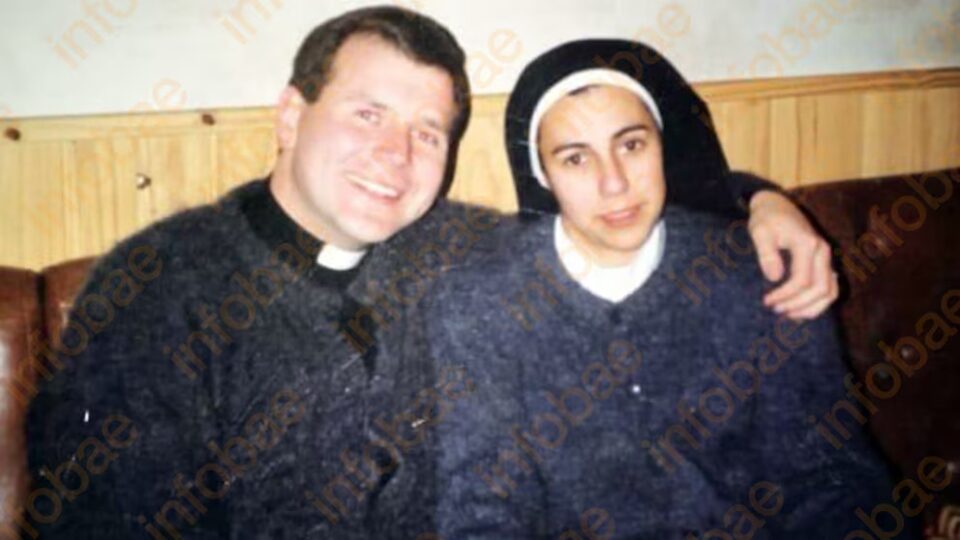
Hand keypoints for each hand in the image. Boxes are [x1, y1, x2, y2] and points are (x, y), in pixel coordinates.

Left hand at [747, 190, 838, 319]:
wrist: (777, 205)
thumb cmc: (766, 219)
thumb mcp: (759, 231)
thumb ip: (766, 253)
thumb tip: (774, 277)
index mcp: (807, 244)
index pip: (802, 280)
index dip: (785, 295)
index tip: (767, 301)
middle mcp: (822, 251)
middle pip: (820, 289)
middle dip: (797, 304)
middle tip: (775, 310)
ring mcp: (826, 257)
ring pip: (830, 292)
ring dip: (810, 308)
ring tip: (788, 314)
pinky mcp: (824, 262)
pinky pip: (830, 288)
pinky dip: (818, 302)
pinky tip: (798, 309)